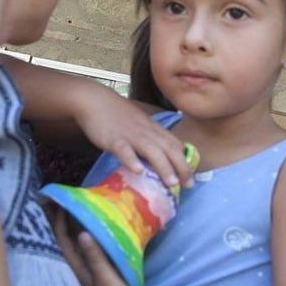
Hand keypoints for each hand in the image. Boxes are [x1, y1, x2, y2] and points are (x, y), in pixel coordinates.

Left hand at [50, 206, 142, 285]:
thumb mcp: (105, 275)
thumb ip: (94, 255)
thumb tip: (82, 232)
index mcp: (74, 269)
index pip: (61, 240)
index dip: (59, 222)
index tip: (60, 204)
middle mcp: (74, 270)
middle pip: (62, 241)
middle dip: (58, 223)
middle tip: (55, 204)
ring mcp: (83, 273)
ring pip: (71, 246)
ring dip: (68, 229)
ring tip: (68, 212)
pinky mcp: (92, 275)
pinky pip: (82, 251)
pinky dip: (80, 239)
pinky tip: (86, 233)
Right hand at [74, 84, 191, 188]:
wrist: (95, 100)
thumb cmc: (117, 115)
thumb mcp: (139, 124)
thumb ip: (149, 138)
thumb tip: (156, 157)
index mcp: (153, 129)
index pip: (175, 144)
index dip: (185, 161)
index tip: (190, 178)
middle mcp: (146, 132)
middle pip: (169, 148)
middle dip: (181, 167)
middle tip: (189, 185)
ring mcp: (131, 135)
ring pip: (151, 150)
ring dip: (163, 166)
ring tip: (172, 183)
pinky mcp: (114, 139)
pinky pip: (124, 150)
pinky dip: (132, 160)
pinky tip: (138, 171)